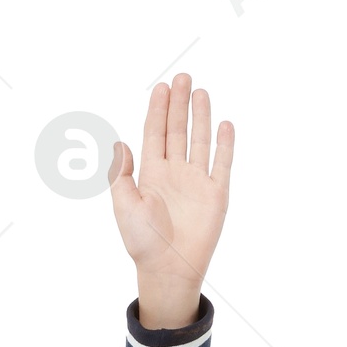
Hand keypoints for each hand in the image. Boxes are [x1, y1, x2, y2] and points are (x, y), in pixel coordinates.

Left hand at [109, 76, 233, 329]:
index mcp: (151, 175)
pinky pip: (222, 163)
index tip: (161, 87)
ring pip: (199, 141)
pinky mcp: (216, 194)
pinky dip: (225, 144)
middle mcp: (174, 174)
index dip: (157, 111)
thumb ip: (121, 175)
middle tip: (182, 77)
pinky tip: (224, 124)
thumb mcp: (124, 206)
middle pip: (177, 131)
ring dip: (200, 116)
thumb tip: (121, 144)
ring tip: (200, 92)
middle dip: (178, 104)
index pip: (155, 134)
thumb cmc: (143, 242)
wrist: (168, 269)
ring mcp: (196, 182)